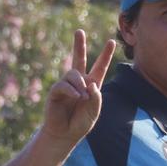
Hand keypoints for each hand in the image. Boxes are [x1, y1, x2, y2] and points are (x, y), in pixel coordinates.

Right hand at [42, 30, 115, 145]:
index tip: (111, 42)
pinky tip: (77, 97)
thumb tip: (91, 83)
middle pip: (79, 59)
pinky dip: (72, 90)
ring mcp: (66, 85)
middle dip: (79, 45)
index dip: (105, 55)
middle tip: (79, 31)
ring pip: (73, 73)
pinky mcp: (56, 91)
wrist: (65, 134)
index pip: (99, 67)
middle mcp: (78, 82)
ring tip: (82, 97)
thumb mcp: (94, 111)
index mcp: (91, 85)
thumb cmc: (81, 123)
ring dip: (80, 84)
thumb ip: (96, 98)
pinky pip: (64, 85)